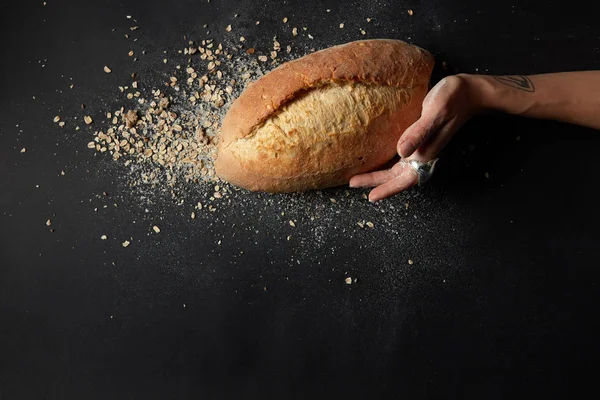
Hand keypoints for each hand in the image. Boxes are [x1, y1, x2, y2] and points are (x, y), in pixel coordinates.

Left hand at [349, 74, 478, 201]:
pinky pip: (400, 156)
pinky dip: (387, 161)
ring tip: (360, 176)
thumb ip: (419, 133)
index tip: (371, 197)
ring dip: (380, 174)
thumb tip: (401, 153)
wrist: (469, 92)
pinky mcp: (420, 138)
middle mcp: (422, 154)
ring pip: (397, 168)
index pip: (404, 179)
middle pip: (396, 177)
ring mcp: (421, 147)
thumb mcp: (434, 113)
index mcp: (425, 154)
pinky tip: (378, 159)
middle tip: (352, 183)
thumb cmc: (453, 100)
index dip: (387, 189)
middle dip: (375, 182)